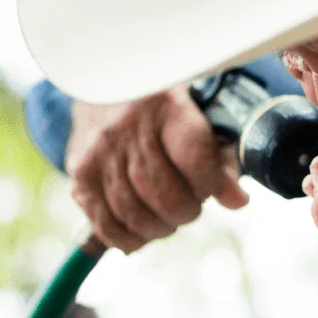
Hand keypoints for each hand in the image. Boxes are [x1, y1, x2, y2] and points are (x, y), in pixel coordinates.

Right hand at [66, 84, 248, 252]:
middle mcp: (127, 127)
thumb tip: (238, 203)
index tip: (209, 186)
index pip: (195, 160)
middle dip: (185, 212)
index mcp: (167, 104)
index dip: (209, 185)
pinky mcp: (79, 172)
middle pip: (163, 194)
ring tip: (168, 219)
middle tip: (189, 208)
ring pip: (134, 213)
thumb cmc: (164, 106)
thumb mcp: (199, 115)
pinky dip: (126, 238)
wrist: (104, 80)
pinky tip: (140, 236)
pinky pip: (103, 221)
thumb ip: (221, 158)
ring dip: (159, 228)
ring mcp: (99, 151)